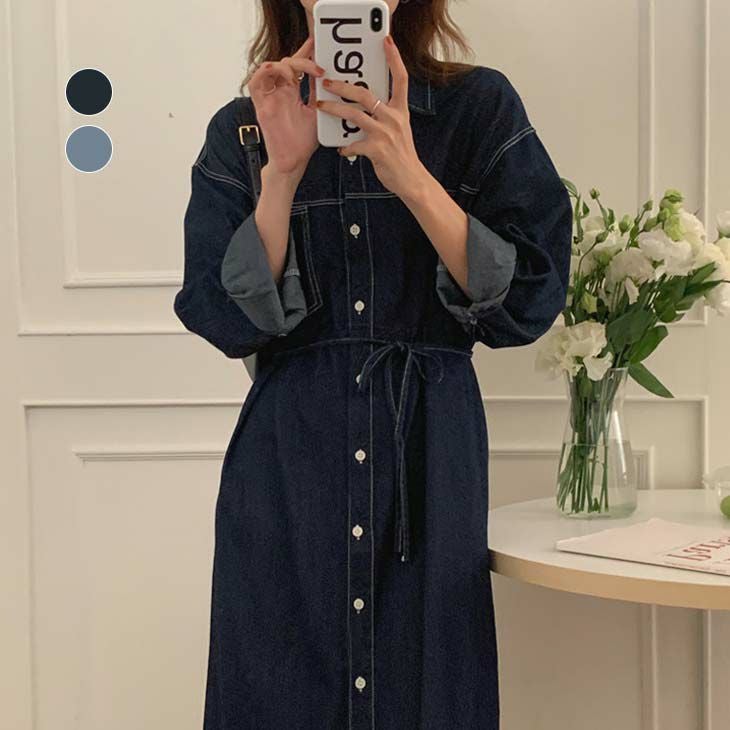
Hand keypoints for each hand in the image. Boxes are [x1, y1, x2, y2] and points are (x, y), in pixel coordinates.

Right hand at [248, 36, 324, 176]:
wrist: (294, 161)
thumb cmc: (303, 142)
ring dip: (284, 65)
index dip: (304, 52)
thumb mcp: (317, 112)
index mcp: (291, 93)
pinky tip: (281, 75)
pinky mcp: (261, 105)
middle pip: (285, 63)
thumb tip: (328, 76)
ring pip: (269, 67)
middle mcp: (279, 93)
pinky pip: (255, 82)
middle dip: (301, 59)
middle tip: (317, 68)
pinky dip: (265, 72)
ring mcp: (269, 98)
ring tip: (297, 75)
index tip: (315, 42)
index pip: (296, 66)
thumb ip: (318, 93)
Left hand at [315, 34, 430, 201]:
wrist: (411, 180)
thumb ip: (385, 115)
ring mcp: (385, 134)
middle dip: (343, 85)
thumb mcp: (399, 129)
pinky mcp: (377, 150)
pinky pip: (353, 144)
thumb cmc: (402, 155)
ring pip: (354, 115)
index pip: (401, 78)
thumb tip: (365, 105)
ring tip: (320, 106)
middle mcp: (394, 118)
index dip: (394, 58)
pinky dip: (345, 147)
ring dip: (334, 109)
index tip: (386, 40)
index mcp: (400, 110)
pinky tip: (341, 149)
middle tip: (327, 82)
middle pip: (365, 93)